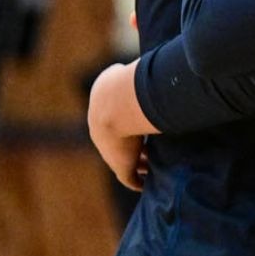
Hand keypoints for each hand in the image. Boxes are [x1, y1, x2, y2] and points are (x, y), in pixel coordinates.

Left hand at [88, 63, 148, 191]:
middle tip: (151, 152)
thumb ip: (117, 74)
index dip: (129, 129)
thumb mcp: (114, 75)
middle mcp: (102, 138)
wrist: (115, 104)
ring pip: (127, 163)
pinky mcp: (122, 167)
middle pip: (119, 147)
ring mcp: (111, 154)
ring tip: (154, 168)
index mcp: (100, 118)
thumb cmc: (119, 86)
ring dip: (139, 165)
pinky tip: (148, 185)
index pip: (114, 127)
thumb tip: (120, 70)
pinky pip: (131, 179)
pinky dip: (139, 182)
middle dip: (134, 149)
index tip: (142, 130)